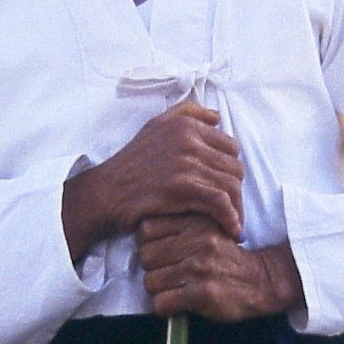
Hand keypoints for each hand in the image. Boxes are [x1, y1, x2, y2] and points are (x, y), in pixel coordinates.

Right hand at [62, 102, 244, 263]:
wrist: (107, 192)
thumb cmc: (131, 163)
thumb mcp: (154, 126)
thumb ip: (186, 114)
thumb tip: (217, 118)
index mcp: (186, 125)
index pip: (231, 147)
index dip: (232, 170)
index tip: (227, 188)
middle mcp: (188, 140)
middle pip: (234, 168)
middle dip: (236, 192)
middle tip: (232, 210)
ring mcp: (186, 163)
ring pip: (231, 186)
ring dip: (237, 208)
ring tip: (232, 223)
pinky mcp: (183, 188)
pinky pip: (220, 202)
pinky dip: (230, 218)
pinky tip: (230, 229)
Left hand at [135, 214, 304, 322]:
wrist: (261, 279)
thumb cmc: (228, 256)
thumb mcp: (208, 227)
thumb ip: (179, 224)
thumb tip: (140, 230)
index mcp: (196, 222)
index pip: (146, 229)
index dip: (149, 244)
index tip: (162, 253)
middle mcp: (197, 242)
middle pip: (145, 256)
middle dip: (152, 268)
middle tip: (168, 273)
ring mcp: (198, 268)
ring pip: (150, 281)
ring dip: (158, 290)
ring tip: (174, 289)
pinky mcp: (201, 294)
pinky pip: (161, 303)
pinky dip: (164, 307)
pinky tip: (176, 303)